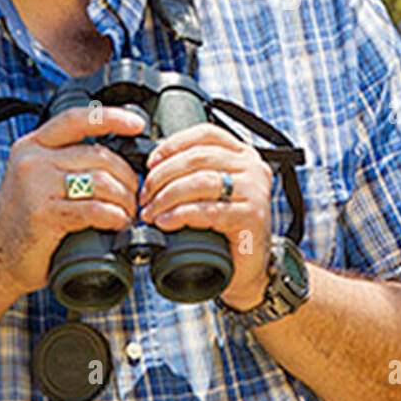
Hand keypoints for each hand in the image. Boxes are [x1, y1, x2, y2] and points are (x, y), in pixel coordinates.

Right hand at [0, 106, 144, 296]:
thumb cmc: (25, 219)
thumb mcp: (36, 178)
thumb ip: (64, 161)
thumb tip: (114, 156)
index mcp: (32, 145)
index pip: (76, 119)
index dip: (112, 118)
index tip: (137, 125)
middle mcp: (31, 160)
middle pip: (99, 155)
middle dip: (127, 177)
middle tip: (134, 197)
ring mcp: (35, 186)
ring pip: (101, 181)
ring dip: (124, 200)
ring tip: (128, 213)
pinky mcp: (43, 214)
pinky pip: (93, 209)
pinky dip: (114, 216)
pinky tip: (118, 223)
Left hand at [139, 122, 274, 310]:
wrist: (247, 266)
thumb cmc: (225, 228)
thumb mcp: (212, 191)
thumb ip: (193, 172)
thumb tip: (154, 166)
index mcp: (242, 155)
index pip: (205, 134)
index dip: (173, 145)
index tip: (151, 163)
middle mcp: (253, 168)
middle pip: (198, 157)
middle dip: (163, 175)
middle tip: (145, 195)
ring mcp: (255, 192)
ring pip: (201, 181)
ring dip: (167, 196)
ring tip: (151, 211)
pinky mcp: (252, 217)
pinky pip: (208, 210)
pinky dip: (181, 215)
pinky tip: (166, 222)